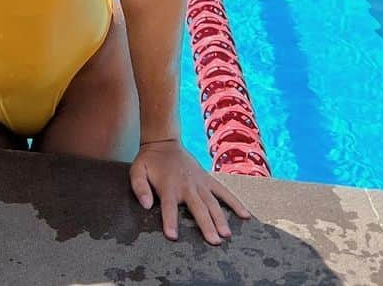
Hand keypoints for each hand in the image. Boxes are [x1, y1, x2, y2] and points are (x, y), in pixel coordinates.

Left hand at [129, 140, 250, 244]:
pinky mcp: (207, 179)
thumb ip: (139, 188)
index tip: (173, 236)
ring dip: (220, 218)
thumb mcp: (137, 171)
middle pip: (197, 207)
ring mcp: (199, 182)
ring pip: (212, 202)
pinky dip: (234, 202)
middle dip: (206, 224)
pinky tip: (245, 215)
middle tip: (214, 241)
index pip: (168, 207)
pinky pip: (223, 191)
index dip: (170, 221)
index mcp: (168, 186)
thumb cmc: (149, 161)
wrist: (164, 141)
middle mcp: (186, 185)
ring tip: (227, 234)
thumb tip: (146, 205)